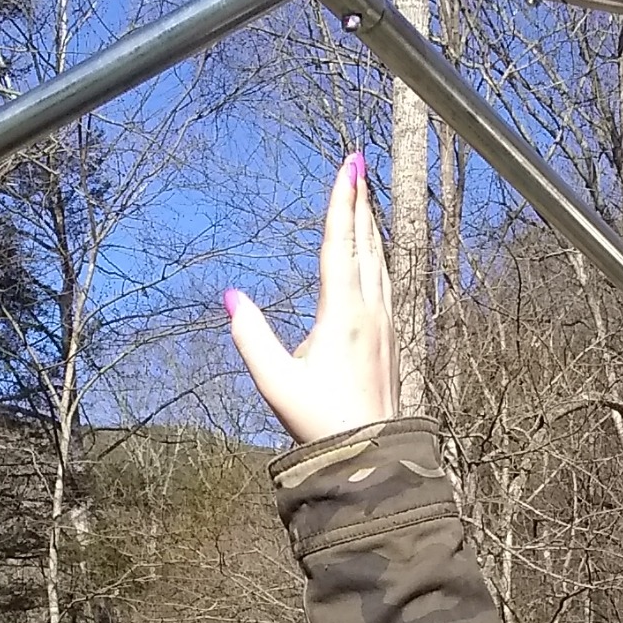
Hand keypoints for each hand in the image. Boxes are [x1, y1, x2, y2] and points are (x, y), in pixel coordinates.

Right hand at [224, 155, 397, 443]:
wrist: (371, 456)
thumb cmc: (321, 421)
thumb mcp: (275, 381)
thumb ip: (251, 335)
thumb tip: (232, 296)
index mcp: (343, 312)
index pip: (340, 243)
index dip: (342, 201)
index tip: (349, 165)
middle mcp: (369, 310)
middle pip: (366, 242)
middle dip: (360, 202)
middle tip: (359, 166)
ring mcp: (384, 323)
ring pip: (380, 260)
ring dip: (370, 225)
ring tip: (365, 199)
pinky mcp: (390, 338)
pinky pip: (385, 280)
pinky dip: (378, 254)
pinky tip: (376, 254)